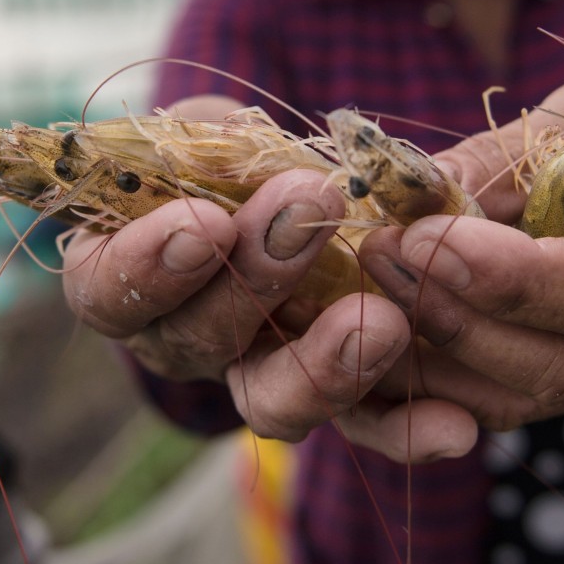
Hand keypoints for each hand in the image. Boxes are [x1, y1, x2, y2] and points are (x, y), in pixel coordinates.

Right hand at [62, 97, 476, 462]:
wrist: (275, 194)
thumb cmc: (220, 158)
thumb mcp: (203, 133)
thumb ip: (210, 141)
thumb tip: (238, 138)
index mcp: (124, 276)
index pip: (109, 290)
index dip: (151, 264)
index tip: (207, 223)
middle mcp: (179, 340)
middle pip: (200, 338)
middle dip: (256, 277)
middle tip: (309, 210)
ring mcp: (252, 376)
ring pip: (272, 402)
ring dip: (328, 365)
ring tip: (382, 322)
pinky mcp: (328, 397)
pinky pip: (361, 427)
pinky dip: (406, 430)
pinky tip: (454, 429)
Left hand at [359, 67, 563, 437]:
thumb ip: (508, 162)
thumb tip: (410, 191)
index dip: (519, 280)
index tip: (432, 238)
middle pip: (562, 362)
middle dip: (456, 312)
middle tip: (381, 251)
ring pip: (525, 395)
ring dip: (434, 346)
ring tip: (373, 279)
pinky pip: (509, 397)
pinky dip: (441, 369)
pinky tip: (388, 320)